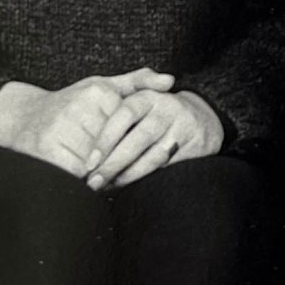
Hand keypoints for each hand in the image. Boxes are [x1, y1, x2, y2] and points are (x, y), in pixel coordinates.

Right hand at [0, 69, 174, 175]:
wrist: (22, 118)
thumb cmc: (71, 105)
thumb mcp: (103, 87)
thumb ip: (138, 83)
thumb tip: (171, 81)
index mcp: (97, 92)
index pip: (131, 126)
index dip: (140, 144)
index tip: (149, 153)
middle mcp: (79, 108)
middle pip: (117, 148)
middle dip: (126, 163)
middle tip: (134, 174)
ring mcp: (62, 130)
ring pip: (100, 164)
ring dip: (108, 177)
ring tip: (112, 182)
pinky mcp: (48, 151)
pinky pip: (78, 175)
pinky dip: (86, 183)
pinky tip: (89, 183)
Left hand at [84, 87, 224, 188]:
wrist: (200, 118)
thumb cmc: (155, 114)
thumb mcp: (137, 101)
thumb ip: (109, 110)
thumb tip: (83, 127)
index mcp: (147, 97)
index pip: (124, 116)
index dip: (106, 139)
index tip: (90, 162)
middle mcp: (167, 109)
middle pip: (138, 139)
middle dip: (114, 163)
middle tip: (95, 181)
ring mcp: (183, 127)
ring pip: (154, 156)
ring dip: (131, 175)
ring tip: (112, 187)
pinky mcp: (197, 145)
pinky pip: (169, 167)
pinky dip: (150, 179)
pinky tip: (134, 187)